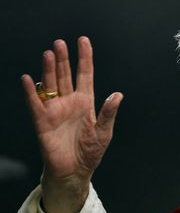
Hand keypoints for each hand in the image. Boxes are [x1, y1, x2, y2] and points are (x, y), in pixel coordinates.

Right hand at [21, 37, 122, 212]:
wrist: (74, 171)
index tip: (83, 41)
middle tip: (60, 43)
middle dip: (63, 59)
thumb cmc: (90, 152)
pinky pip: (35, 104)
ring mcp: (55, 110)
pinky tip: (28, 79)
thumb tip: (118, 95)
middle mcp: (70, 102)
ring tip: (49, 54)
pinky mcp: (43, 122)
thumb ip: (108, 113)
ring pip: (51, 85)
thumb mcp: (104, 132)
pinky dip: (31, 92)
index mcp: (86, 102)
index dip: (85, 58)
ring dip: (49, 70)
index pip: (85, 75)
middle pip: (65, 75)